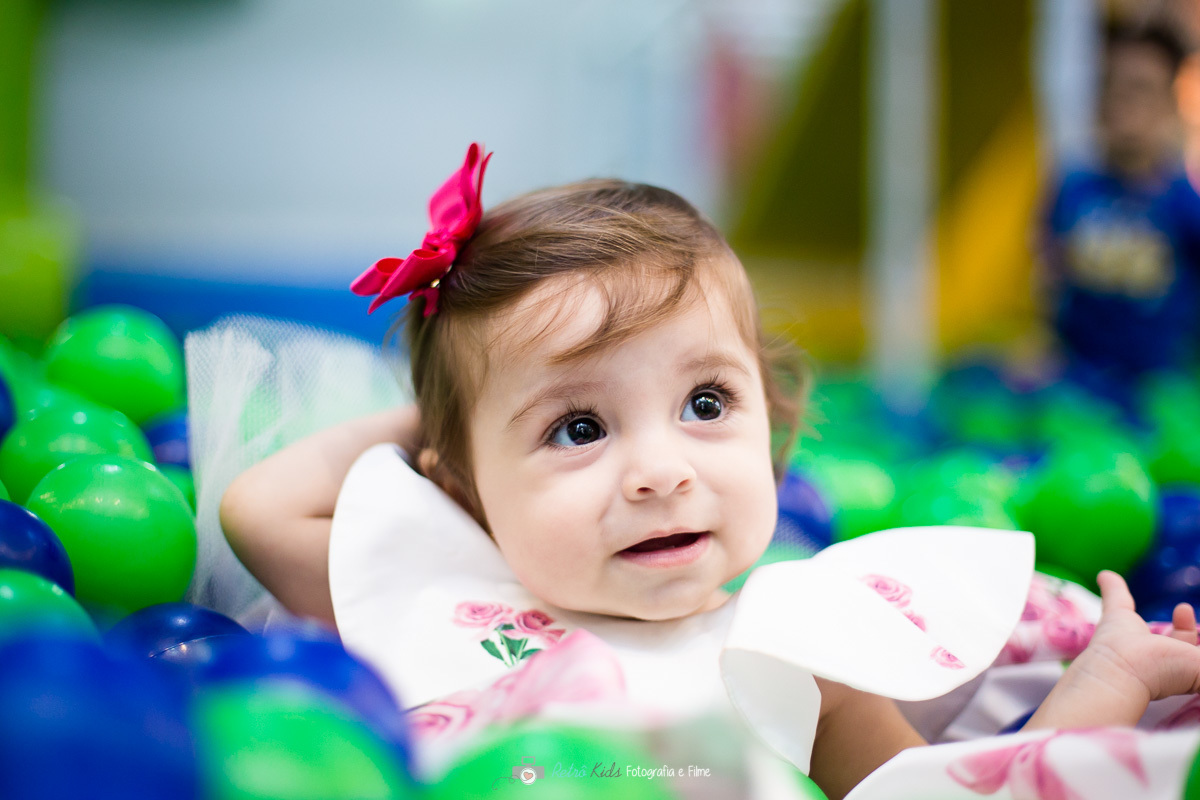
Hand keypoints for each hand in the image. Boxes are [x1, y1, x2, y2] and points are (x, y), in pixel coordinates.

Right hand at [1025, 570, 1199, 730]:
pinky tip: (1106, 575)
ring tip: (1183, 610)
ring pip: (1151, 626)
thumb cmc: (1164, 674)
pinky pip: (1115, 598)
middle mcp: (1158, 655)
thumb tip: (1185, 625)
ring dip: (1169, 618)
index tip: (1195, 624)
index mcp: (1178, 668)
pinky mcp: (1116, 620)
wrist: (1122, 671)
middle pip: (1181, 641)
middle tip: (1187, 615)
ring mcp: (1134, 638)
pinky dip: (1112, 585)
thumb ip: (1197, 655)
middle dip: (1189, 629)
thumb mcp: (1198, 668)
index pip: (1194, 652)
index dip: (1197, 636)